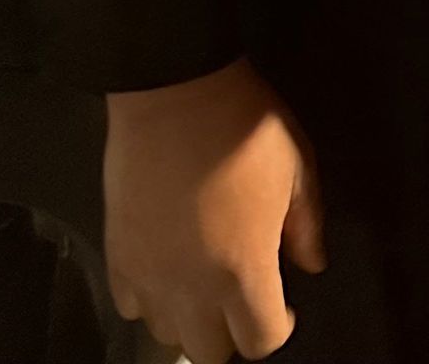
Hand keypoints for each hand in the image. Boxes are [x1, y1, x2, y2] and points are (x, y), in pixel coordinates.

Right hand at [104, 58, 324, 362]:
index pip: (261, 341)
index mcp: (244, 270)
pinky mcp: (118, 255)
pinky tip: (167, 269)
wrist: (176, 91)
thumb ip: (307, 226)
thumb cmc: (244, 126)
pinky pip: (130, 304)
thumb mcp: (298, 167)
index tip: (284, 303)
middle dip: (233, 333)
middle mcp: (192, 287)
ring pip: (166, 334)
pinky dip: (149, 298)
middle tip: (244, 296)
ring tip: (204, 282)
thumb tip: (311, 264)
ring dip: (190, 318)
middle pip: (210, 352)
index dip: (279, 326)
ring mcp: (149, 275)